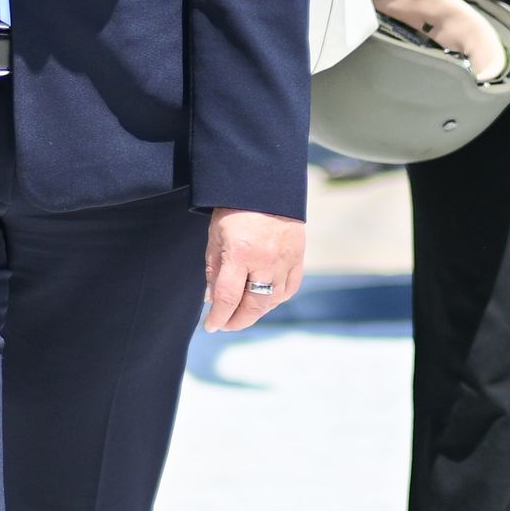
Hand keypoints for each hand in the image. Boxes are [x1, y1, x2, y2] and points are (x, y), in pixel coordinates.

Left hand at [201, 209, 305, 332]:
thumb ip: (214, 269)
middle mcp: (265, 261)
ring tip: (242, 313)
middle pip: (253, 305)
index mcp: (239, 253)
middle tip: (226, 324)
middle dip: (237, 321)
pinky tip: (265, 301)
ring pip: (273, 301)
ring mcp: (286, 260)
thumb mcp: (215, 236)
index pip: (228, 298)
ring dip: (256, 312)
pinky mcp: (298, 257)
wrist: (266, 184)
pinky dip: (276, 299)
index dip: (218, 317)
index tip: (210, 326)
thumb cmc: (234, 208)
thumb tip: (213, 300)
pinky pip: (289, 288)